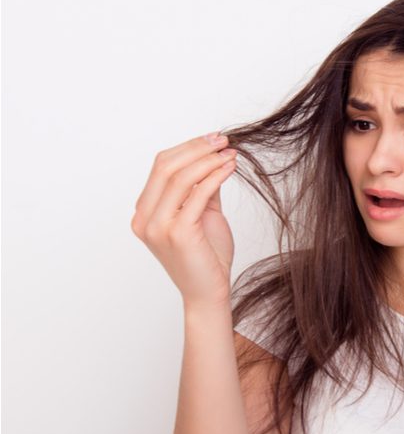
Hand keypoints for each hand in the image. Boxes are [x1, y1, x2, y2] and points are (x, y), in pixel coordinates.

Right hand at [131, 132, 238, 309]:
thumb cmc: (206, 258)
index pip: (160, 167)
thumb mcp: (202, 215)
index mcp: (144, 213)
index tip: (213, 139)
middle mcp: (144, 219)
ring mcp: (157, 227)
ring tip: (230, 153)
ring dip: (208, 159)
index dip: (188, 148)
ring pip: (180, 177)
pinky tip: (229, 168)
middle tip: (223, 140)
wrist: (208, 293)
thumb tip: (213, 158)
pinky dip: (215, 176)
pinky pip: (197, 194)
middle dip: (197, 148)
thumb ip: (201, 189)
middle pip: (166, 166)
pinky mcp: (178, 233)